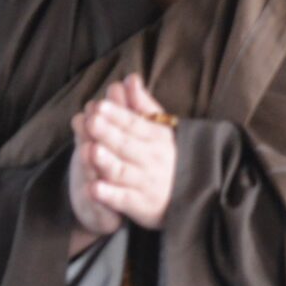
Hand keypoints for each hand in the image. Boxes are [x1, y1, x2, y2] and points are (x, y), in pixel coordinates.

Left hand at [71, 76, 178, 233]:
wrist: (194, 197)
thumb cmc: (168, 158)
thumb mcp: (161, 129)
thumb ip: (143, 106)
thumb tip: (130, 78)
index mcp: (156, 138)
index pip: (134, 124)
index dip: (118, 115)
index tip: (100, 106)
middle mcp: (152, 159)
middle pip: (126, 144)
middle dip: (108, 133)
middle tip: (91, 121)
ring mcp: (145, 183)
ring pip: (123, 171)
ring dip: (107, 162)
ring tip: (91, 151)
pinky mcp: (140, 206)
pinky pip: (123, 200)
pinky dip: (109, 195)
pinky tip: (93, 188)